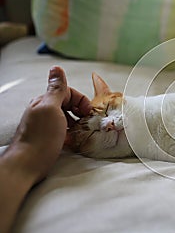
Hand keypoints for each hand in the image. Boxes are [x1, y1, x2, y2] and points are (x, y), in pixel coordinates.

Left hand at [4, 66, 91, 182]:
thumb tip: (57, 68)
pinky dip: (72, 133)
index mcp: (45, 101)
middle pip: (68, 104)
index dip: (80, 99)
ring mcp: (46, 125)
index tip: (88, 111)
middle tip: (87, 121)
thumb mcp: (51, 108)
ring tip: (81, 131)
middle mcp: (44, 111)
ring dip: (77, 123)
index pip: (68, 91)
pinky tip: (73, 140)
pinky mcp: (49, 138)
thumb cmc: (41, 137)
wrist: (27, 165)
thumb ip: (56, 89)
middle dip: (80, 111)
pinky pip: (64, 131)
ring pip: (67, 118)